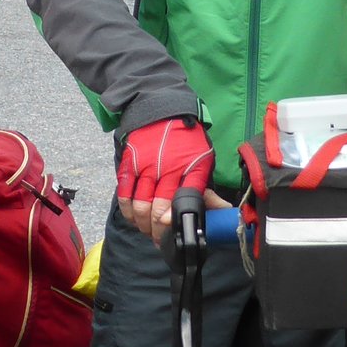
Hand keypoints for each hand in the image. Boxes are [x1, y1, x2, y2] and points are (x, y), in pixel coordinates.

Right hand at [116, 118, 212, 242]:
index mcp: (192, 168)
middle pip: (159, 211)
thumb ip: (206, 188)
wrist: (161, 107)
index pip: (186, 203)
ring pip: (140, 206)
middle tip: (160, 239)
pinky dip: (128, 209)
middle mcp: (168, 168)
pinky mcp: (129, 163)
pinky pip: (125, 193)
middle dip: (159, 231)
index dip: (178, 223)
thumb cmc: (186, 139)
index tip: (175, 233)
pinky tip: (134, 216)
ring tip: (147, 230)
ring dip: (143, 224)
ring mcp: (146, 166)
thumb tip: (221, 212)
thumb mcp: (204, 159)